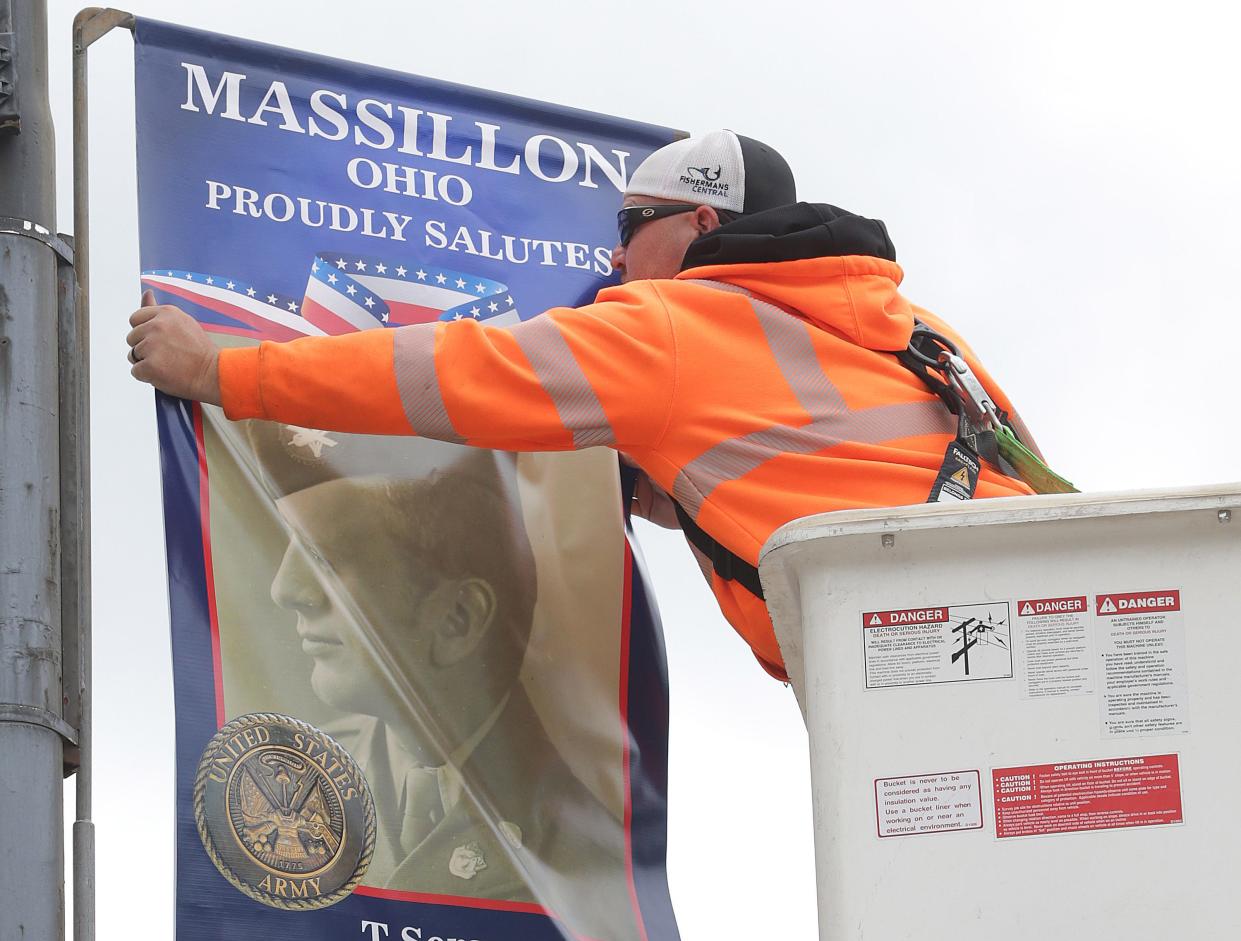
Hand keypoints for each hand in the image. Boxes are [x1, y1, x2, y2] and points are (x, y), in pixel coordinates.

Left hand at [127, 290, 221, 405]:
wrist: (214, 374)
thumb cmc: (199, 351)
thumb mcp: (182, 323)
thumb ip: (158, 311)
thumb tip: (146, 292)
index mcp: (166, 313)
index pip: (136, 318)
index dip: (145, 332)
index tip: (160, 340)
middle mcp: (157, 326)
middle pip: (132, 338)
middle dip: (144, 348)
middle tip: (167, 354)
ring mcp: (152, 346)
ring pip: (132, 355)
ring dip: (146, 362)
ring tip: (168, 364)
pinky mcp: (150, 366)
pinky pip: (136, 371)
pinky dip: (147, 376)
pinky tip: (164, 374)